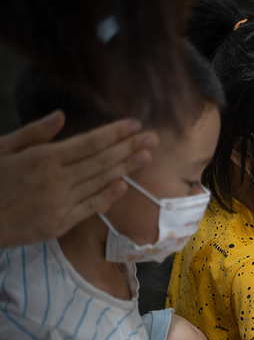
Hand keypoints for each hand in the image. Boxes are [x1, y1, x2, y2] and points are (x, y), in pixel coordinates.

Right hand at [0, 110, 158, 247]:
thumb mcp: (1, 148)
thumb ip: (34, 133)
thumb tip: (61, 116)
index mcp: (42, 158)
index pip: (89, 142)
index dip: (115, 133)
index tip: (135, 124)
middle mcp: (56, 180)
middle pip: (102, 161)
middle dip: (130, 147)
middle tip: (153, 137)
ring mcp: (60, 203)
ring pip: (101, 182)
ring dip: (126, 168)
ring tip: (146, 156)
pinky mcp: (60, 223)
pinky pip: (90, 207)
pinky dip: (108, 196)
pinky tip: (124, 185)